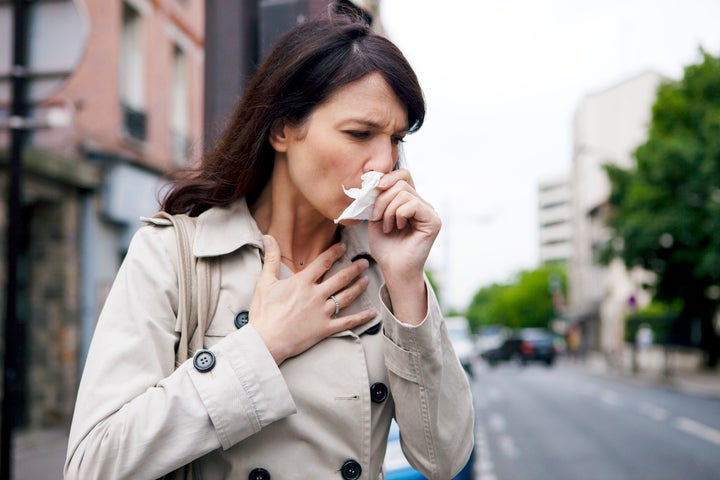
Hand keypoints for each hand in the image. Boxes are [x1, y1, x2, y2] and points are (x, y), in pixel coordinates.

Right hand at [249, 235, 376, 363]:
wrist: (265, 341)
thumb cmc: (264, 313)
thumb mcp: (265, 283)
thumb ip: (270, 258)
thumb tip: (268, 237)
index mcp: (302, 282)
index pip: (323, 262)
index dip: (334, 252)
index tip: (343, 247)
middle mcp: (316, 295)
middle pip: (340, 278)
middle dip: (354, 268)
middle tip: (364, 262)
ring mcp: (322, 312)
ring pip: (346, 296)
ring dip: (358, 287)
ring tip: (367, 280)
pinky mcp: (325, 328)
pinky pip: (347, 322)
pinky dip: (361, 317)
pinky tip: (372, 313)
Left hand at [368, 170, 440, 324]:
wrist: (393, 269)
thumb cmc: (385, 247)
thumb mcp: (376, 217)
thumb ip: (378, 198)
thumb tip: (377, 179)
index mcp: (409, 201)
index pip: (403, 176)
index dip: (387, 177)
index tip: (373, 188)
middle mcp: (422, 204)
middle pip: (401, 183)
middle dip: (382, 199)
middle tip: (377, 218)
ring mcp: (429, 212)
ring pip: (404, 193)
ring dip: (388, 210)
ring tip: (388, 227)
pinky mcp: (433, 221)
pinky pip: (413, 204)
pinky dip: (399, 215)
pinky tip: (399, 228)